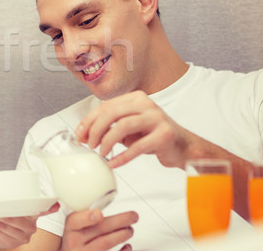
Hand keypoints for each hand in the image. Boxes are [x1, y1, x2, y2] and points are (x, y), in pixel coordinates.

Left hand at [0, 202, 59, 249]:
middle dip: (4, 213)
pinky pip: (2, 232)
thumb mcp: (12, 208)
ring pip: (7, 226)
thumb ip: (13, 199)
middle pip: (18, 219)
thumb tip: (4, 185)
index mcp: (34, 215)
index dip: (49, 208)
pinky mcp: (14, 242)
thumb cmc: (7, 217)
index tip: (56, 205)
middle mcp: (32, 226)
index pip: (43, 211)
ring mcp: (24, 236)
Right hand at [61, 209, 137, 250]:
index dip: (88, 217)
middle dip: (118, 221)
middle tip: (133, 216)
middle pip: (97, 230)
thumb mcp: (74, 226)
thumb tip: (106, 198)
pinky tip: (128, 246)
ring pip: (105, 243)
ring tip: (130, 229)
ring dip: (121, 234)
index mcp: (70, 228)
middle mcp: (74, 242)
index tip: (100, 214)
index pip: (76, 221)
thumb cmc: (77, 239)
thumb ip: (85, 215)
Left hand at [75, 91, 193, 168]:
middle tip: (89, 144)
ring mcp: (157, 118)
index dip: (89, 120)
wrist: (184, 147)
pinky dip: (122, 156)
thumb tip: (85, 135)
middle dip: (95, 130)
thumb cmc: (153, 137)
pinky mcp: (164, 134)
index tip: (79, 134)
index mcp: (135, 98)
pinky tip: (113, 163)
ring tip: (101, 153)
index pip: (106, 106)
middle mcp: (146, 104)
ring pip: (123, 126)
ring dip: (107, 141)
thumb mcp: (129, 128)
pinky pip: (137, 146)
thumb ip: (110, 128)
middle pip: (112, 113)